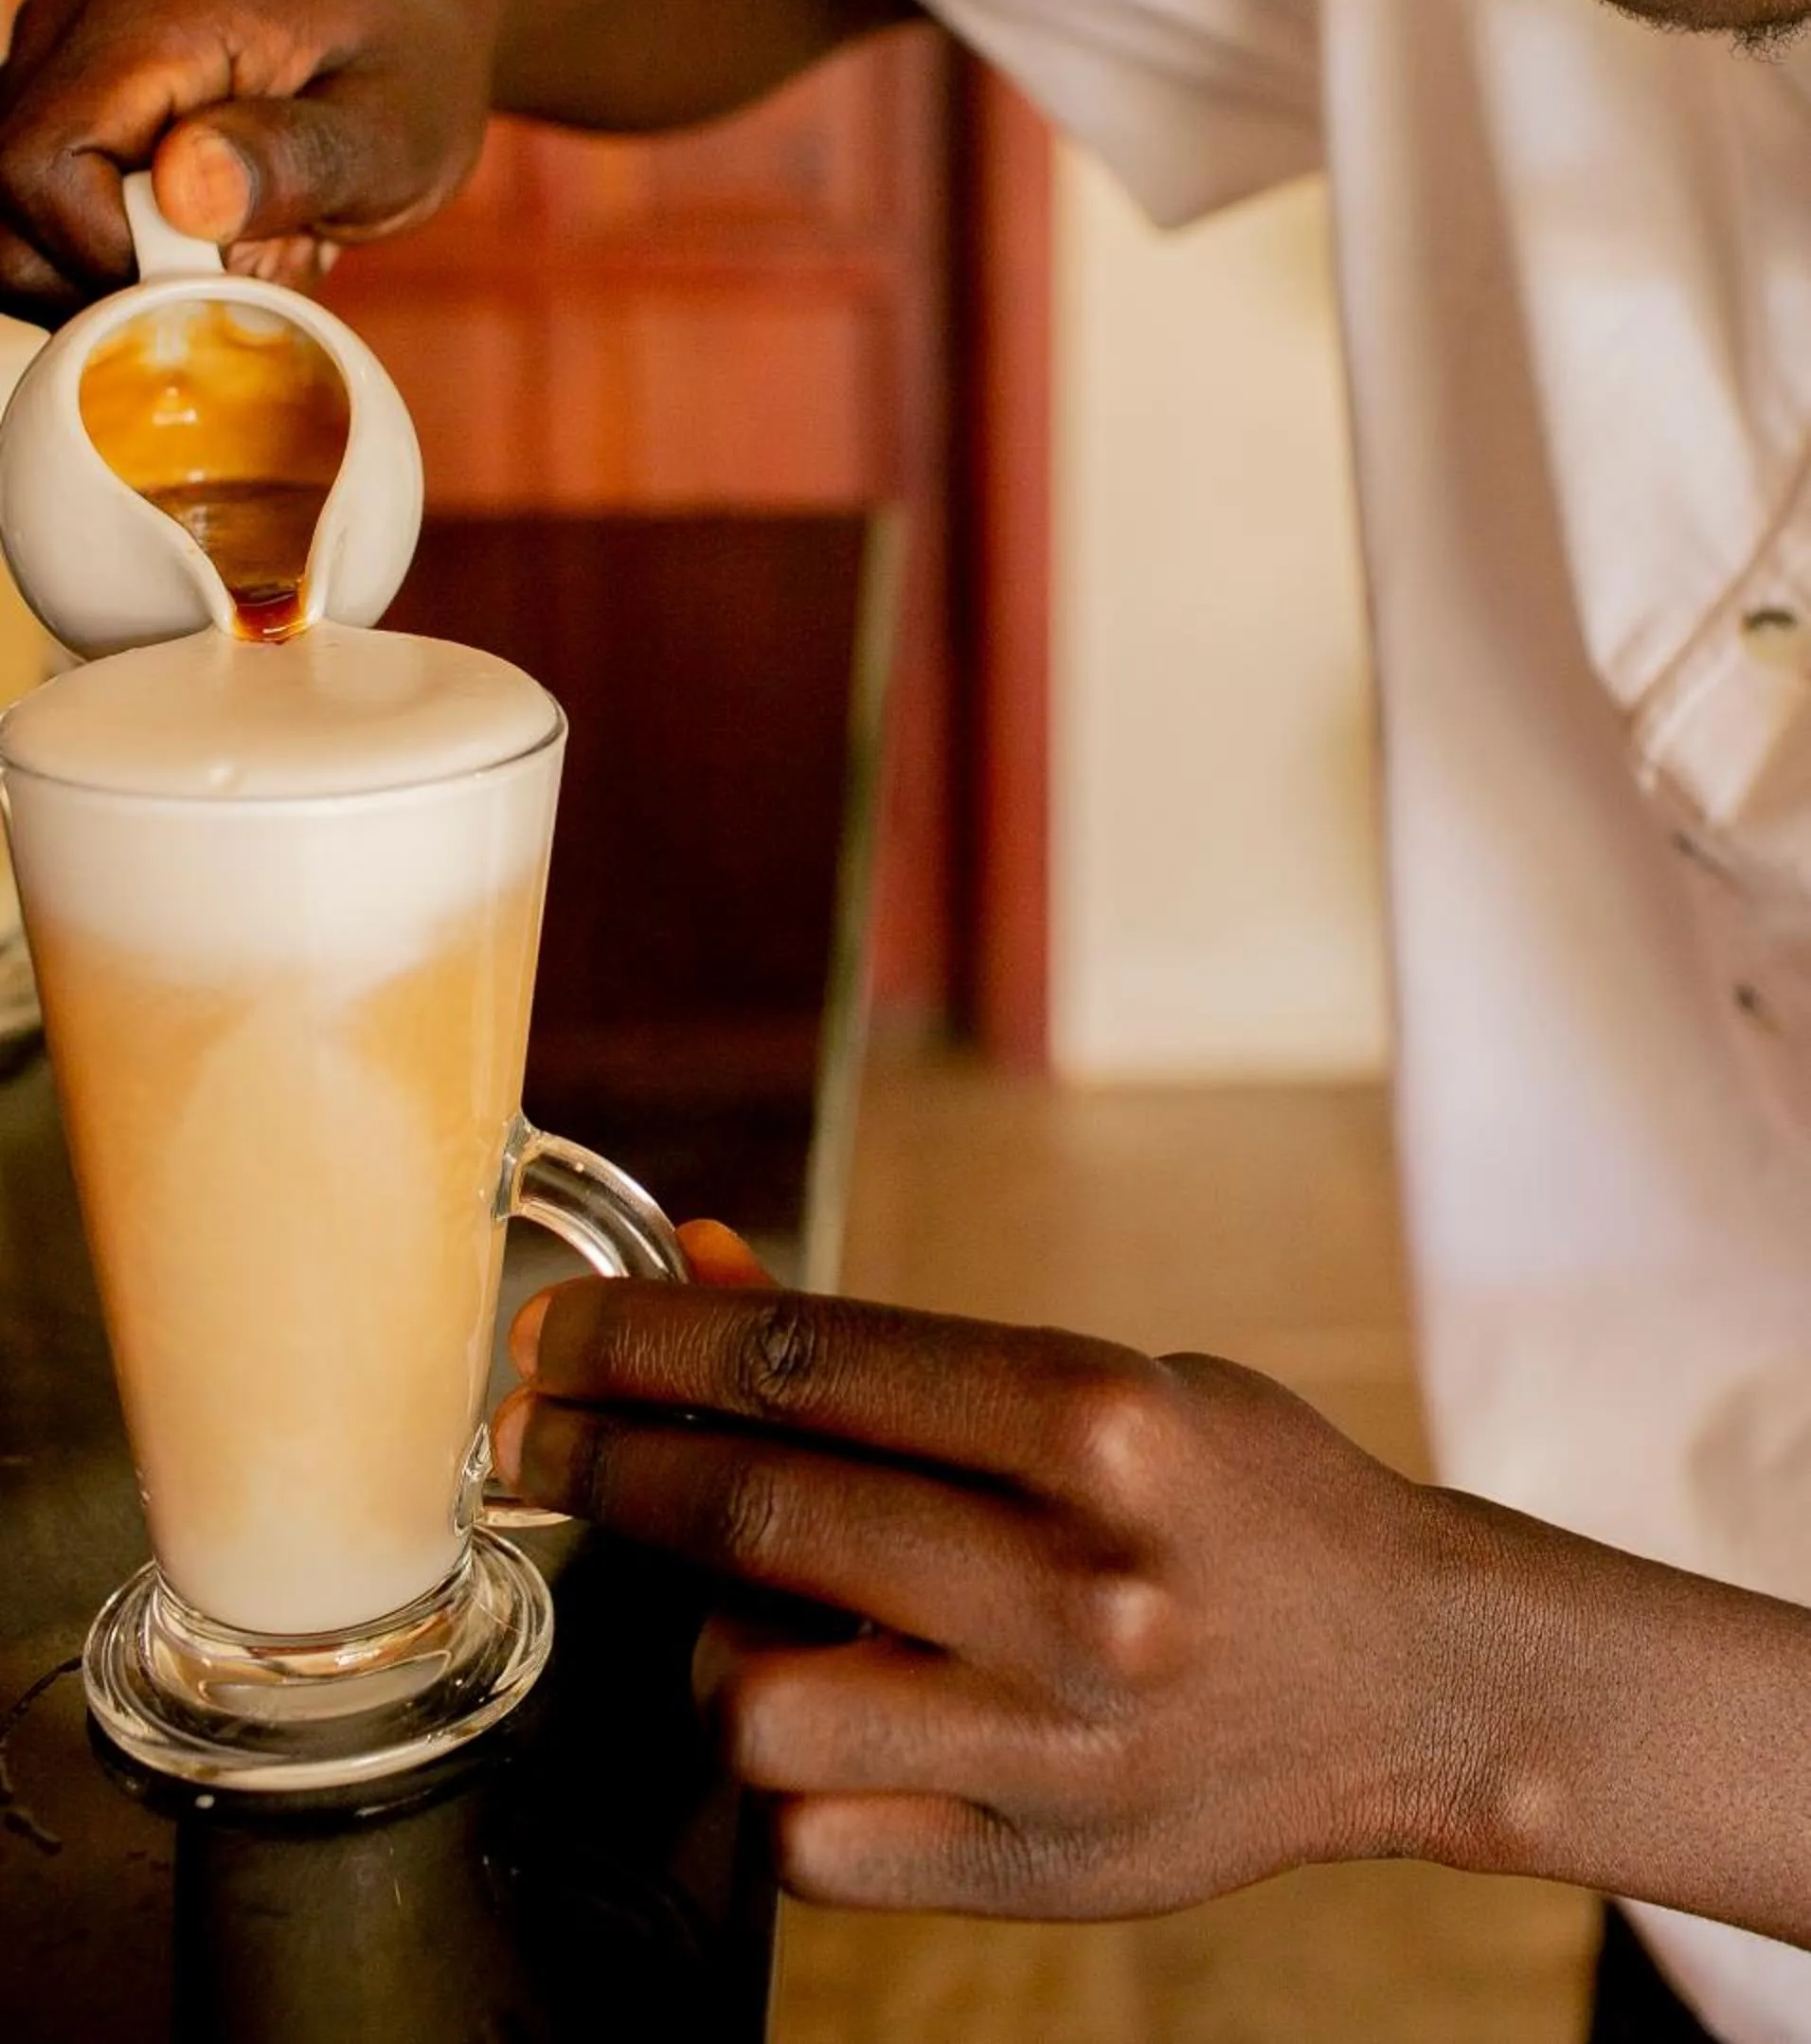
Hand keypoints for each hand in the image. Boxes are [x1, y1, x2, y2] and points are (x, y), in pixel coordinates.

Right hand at [0, 0, 491, 318]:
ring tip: (217, 260)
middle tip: (224, 279)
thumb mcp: (389, 137)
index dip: (104, 258)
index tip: (212, 276)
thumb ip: (291, 160)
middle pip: (2, 208)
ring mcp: (53, 70)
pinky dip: (102, 269)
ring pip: (6, 231)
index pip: (33, 169)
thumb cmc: (408, 83)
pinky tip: (187, 251)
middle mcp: (73, 31)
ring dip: (104, 284)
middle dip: (100, 284)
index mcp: (150, 23)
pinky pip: (31, 230)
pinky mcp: (57, 115)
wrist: (406, 40)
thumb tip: (181, 188)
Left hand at [492, 1250, 1508, 1920]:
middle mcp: (1083, 1583)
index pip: (809, 1364)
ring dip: (703, 1639)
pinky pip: (811, 1840)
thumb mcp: (1097, 1377)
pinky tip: (818, 1713)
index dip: (648, 1340)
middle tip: (530, 1437)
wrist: (1416, 1675)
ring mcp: (1061, 1743)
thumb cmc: (1235, 1495)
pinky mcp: (1044, 1872)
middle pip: (761, 1513)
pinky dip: (778, 1775)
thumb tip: (695, 1263)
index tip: (558, 1334)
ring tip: (731, 1605)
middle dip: (607, 1462)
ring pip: (755, 1702)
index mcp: (1104, 1423)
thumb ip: (894, 1350)